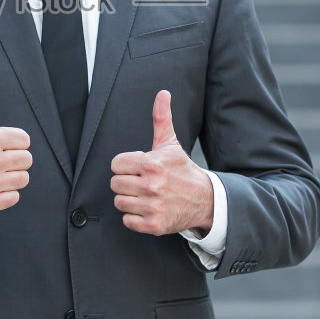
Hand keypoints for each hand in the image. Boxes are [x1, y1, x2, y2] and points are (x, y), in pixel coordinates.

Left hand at [110, 90, 214, 235]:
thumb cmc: (182, 170)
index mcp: (152, 163)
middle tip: (143, 182)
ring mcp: (153, 206)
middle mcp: (152, 185)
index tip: (139, 168)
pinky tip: (147, 209)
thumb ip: (161, 118)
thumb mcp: (170, 144)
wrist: (204, 199)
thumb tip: (162, 93)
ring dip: (130, 200)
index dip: (126, 166)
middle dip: (127, 182)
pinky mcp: (154, 225)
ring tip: (145, 195)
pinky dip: (134, 218)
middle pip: (115, 184)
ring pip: (119, 202)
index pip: (116, 164)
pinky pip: (127, 221)